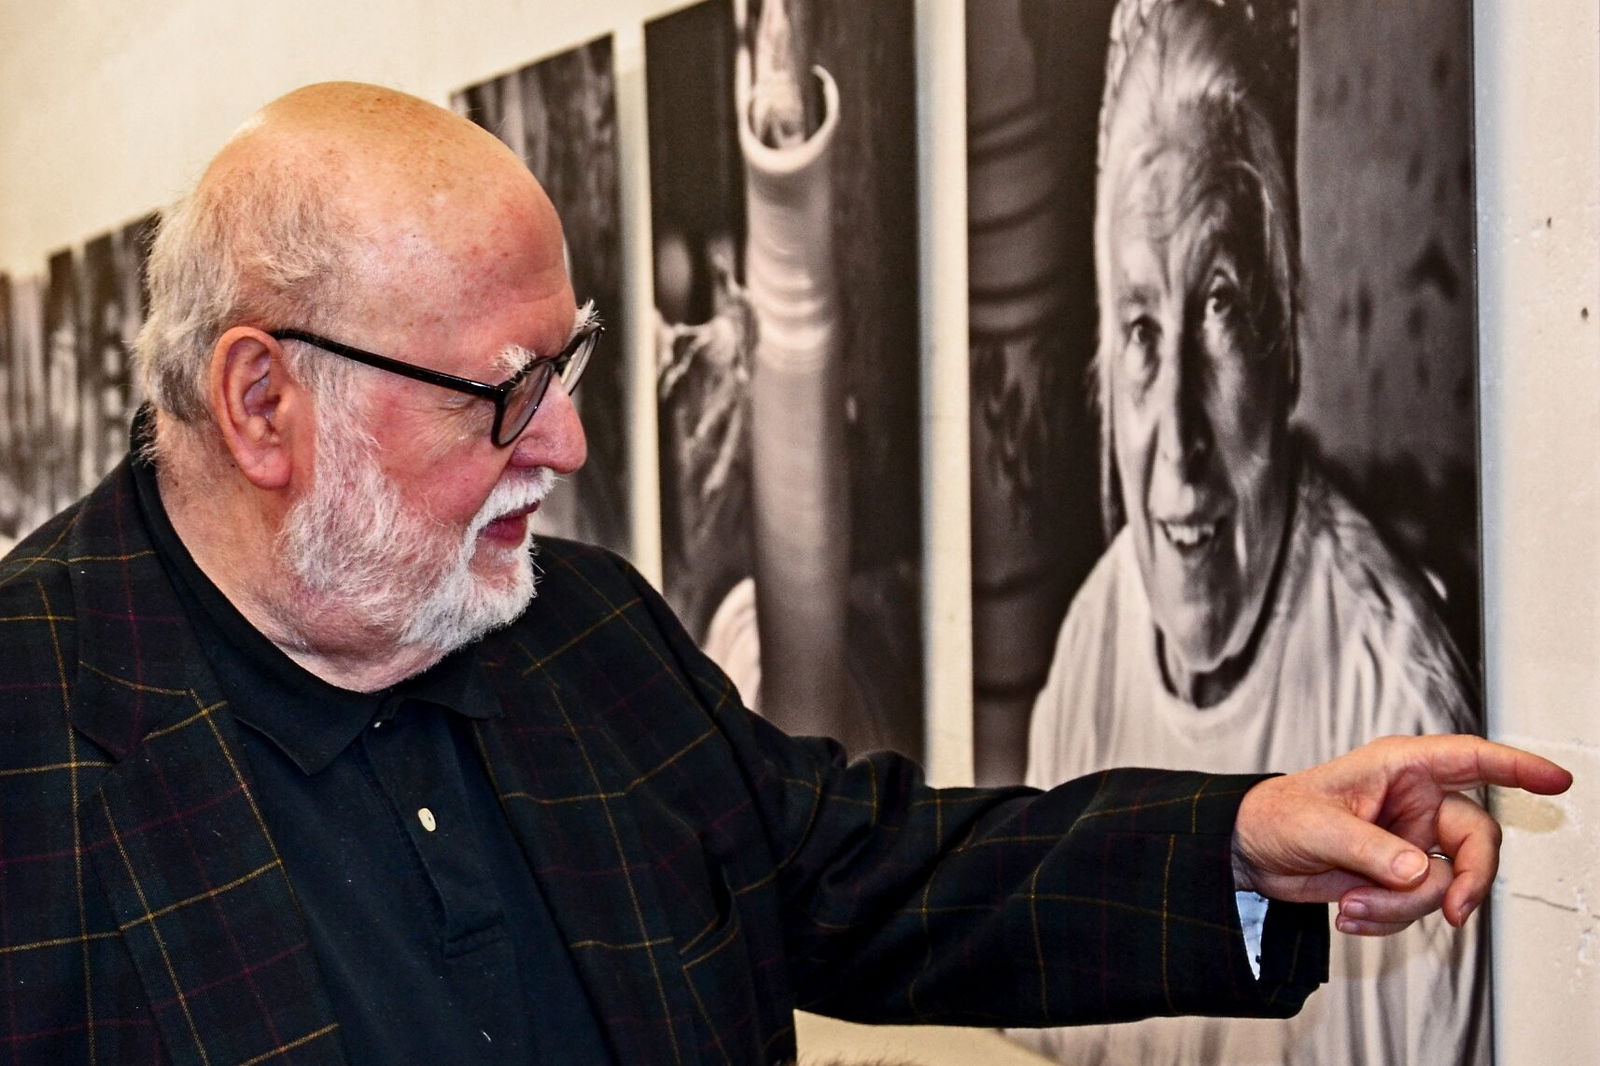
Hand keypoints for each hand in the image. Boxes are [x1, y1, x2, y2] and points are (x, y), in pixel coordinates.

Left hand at [1232, 735, 1571, 935]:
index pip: (1470, 759)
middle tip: (1452, 911)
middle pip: (1476, 839)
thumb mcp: (1319, 828)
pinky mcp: (1400, 876)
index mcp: (1400, 768)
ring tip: (1354, 904)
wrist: (1251, 853)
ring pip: (1447, 882)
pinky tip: (1351, 911)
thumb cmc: (1277, 815)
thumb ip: (1371, 850)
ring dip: (1404, 906)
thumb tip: (1419, 872)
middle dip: (1465, 880)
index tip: (1555, 781)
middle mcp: (1414, 802)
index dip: (1516, 767)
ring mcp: (1411, 842)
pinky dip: (1389, 918)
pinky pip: (1421, 906)